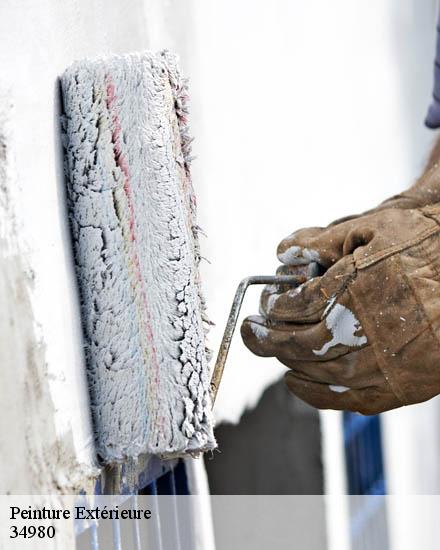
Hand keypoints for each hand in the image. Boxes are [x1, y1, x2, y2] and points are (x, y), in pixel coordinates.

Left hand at [241, 205, 439, 413]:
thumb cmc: (427, 244)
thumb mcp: (372, 227)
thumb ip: (322, 240)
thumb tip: (284, 251)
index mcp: (356, 288)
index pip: (296, 306)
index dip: (274, 305)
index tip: (266, 303)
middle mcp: (367, 331)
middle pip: (300, 343)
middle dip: (269, 338)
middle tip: (252, 331)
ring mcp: (386, 364)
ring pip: (320, 373)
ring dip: (288, 362)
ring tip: (273, 350)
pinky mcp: (403, 386)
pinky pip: (348, 398)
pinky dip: (316, 394)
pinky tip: (297, 381)